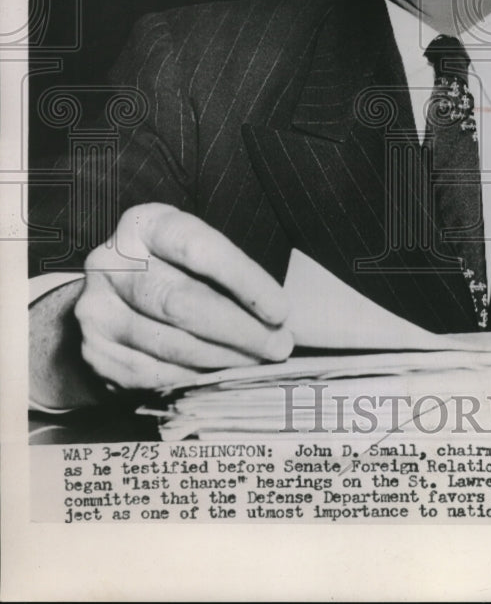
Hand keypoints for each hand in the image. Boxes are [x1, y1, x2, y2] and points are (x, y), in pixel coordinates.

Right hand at [76, 203, 292, 390]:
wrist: (109, 296)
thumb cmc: (171, 267)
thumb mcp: (193, 251)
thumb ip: (228, 273)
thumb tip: (281, 318)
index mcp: (144, 224)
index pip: (197, 248)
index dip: (243, 280)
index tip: (280, 310)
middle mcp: (111, 262)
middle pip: (182, 302)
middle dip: (240, 330)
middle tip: (278, 345)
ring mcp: (97, 309)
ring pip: (170, 344)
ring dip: (224, 359)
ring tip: (257, 362)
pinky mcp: (95, 352)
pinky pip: (153, 375)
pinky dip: (194, 378)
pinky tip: (221, 375)